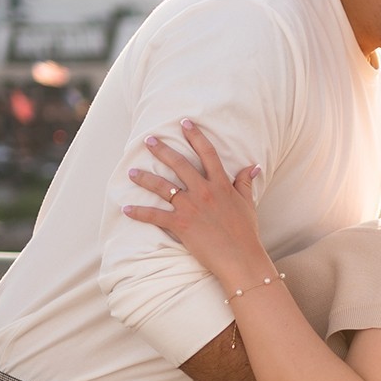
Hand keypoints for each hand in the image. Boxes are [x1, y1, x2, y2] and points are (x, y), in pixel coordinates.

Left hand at [123, 119, 264, 281]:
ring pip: (163, 186)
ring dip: (145, 178)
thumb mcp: (248, 204)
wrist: (240, 258)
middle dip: (162, 150)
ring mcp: (191, 207)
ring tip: (131, 171)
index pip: (208, 153)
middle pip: (180, 164)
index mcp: (221, 185)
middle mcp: (204, 191)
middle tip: (148, 140)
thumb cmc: (246, 233)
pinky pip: (155, 215)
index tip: (185, 123)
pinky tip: (126, 209)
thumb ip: (246, 183)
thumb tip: (254, 166)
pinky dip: (139, 213)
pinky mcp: (181, 224)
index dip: (196, 136)